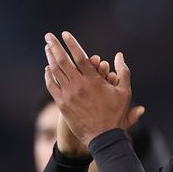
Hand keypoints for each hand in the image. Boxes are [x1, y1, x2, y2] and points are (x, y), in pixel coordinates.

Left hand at [44, 32, 145, 146]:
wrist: (103, 137)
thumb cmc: (115, 114)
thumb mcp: (125, 92)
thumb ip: (122, 72)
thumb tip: (119, 55)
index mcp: (94, 80)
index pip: (80, 57)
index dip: (71, 44)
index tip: (65, 34)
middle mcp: (79, 86)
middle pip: (63, 61)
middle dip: (54, 46)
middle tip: (48, 36)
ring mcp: (69, 95)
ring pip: (55, 72)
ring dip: (50, 58)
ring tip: (47, 49)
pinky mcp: (62, 104)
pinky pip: (52, 86)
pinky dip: (49, 76)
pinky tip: (48, 69)